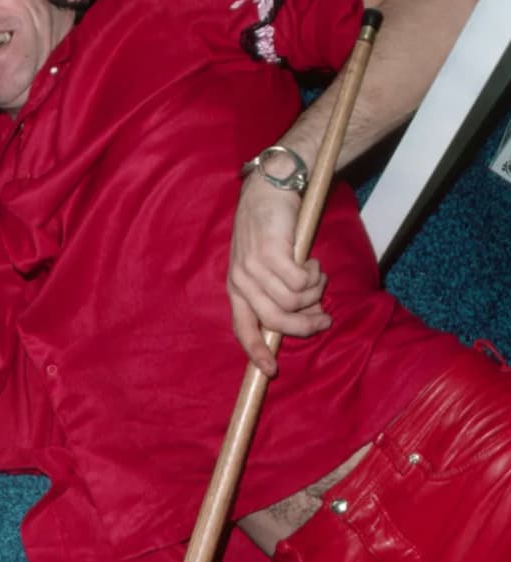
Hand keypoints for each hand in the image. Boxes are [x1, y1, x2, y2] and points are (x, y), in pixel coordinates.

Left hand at [227, 178, 330, 376]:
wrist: (269, 191)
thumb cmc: (270, 231)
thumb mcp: (265, 265)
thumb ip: (278, 293)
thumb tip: (307, 320)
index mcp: (236, 287)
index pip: (242, 328)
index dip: (256, 351)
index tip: (271, 371)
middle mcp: (240, 280)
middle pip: (276, 322)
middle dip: (306, 326)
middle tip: (325, 318)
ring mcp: (253, 267)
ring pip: (293, 302)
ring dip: (313, 292)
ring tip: (315, 275)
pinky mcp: (272, 254)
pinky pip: (301, 282)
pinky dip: (313, 275)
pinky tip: (310, 261)